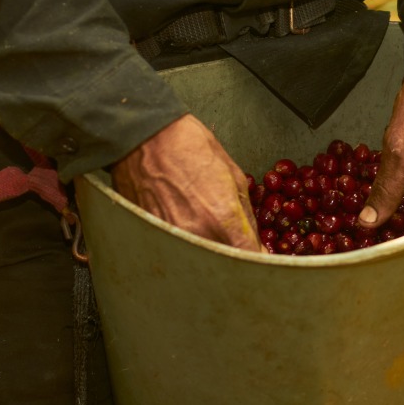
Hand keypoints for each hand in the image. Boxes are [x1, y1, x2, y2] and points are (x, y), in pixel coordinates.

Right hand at [111, 115, 262, 251]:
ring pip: (200, 264)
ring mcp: (172, 238)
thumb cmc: (188, 146)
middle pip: (224, 268)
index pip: (249, 258)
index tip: (260, 259)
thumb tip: (255, 242)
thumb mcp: (232, 175)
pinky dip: (186, 249)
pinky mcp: (152, 237)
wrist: (144, 136)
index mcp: (221, 218)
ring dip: (209, 257)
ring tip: (204, 232)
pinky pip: (177, 253)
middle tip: (233, 246)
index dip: (258, 261)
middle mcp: (196, 234)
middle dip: (233, 261)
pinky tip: (184, 228)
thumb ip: (246, 216)